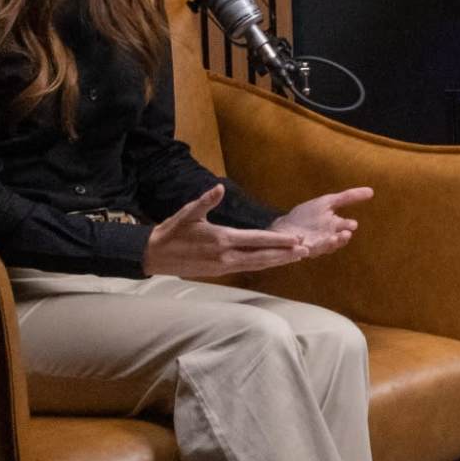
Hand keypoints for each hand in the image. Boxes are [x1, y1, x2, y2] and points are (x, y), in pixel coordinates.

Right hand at [143, 185, 313, 280]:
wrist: (154, 255)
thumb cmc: (172, 231)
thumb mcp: (188, 213)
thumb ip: (206, 201)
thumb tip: (219, 188)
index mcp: (221, 239)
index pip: (256, 240)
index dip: (278, 241)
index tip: (295, 240)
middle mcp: (225, 256)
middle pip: (261, 256)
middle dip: (284, 254)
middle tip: (305, 251)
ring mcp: (223, 266)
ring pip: (256, 265)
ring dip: (276, 261)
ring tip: (295, 258)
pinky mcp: (218, 272)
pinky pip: (246, 268)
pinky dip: (262, 265)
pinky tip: (272, 261)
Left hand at [267, 185, 371, 260]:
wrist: (286, 225)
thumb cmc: (308, 214)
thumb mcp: (327, 202)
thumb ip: (348, 197)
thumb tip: (372, 191)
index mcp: (335, 226)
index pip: (345, 227)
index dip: (348, 227)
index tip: (352, 224)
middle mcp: (328, 237)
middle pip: (337, 240)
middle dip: (341, 238)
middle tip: (345, 234)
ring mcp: (316, 245)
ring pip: (325, 247)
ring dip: (329, 244)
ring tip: (332, 239)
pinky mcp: (302, 250)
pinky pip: (306, 251)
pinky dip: (306, 249)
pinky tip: (305, 244)